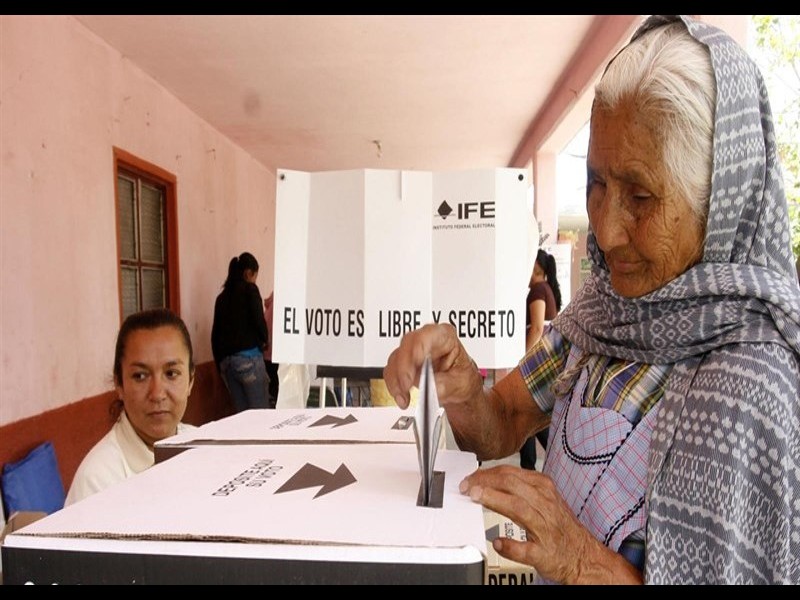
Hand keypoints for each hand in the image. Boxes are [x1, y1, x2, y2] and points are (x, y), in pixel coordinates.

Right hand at [383, 323, 482, 408]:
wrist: (458, 387)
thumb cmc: (462, 377)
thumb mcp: (462, 382)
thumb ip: (447, 384)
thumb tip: (432, 385)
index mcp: (444, 337)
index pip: (426, 336)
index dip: (416, 352)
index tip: (412, 372)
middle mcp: (425, 340)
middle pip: (406, 346)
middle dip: (403, 369)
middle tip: (406, 386)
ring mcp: (412, 351)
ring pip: (395, 359)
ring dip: (396, 380)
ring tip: (404, 397)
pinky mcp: (403, 363)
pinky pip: (391, 371)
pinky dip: (393, 385)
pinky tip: (401, 396)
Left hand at [460, 465, 632, 583]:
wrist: (583, 556)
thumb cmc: (559, 527)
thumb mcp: (544, 498)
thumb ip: (518, 489)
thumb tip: (487, 481)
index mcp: (543, 489)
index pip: (511, 473)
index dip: (487, 473)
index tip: (470, 477)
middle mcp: (545, 505)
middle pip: (513, 485)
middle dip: (487, 482)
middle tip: (467, 486)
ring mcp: (545, 529)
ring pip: (519, 508)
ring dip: (496, 500)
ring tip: (477, 497)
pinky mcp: (544, 553)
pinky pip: (526, 549)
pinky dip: (511, 546)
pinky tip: (497, 543)